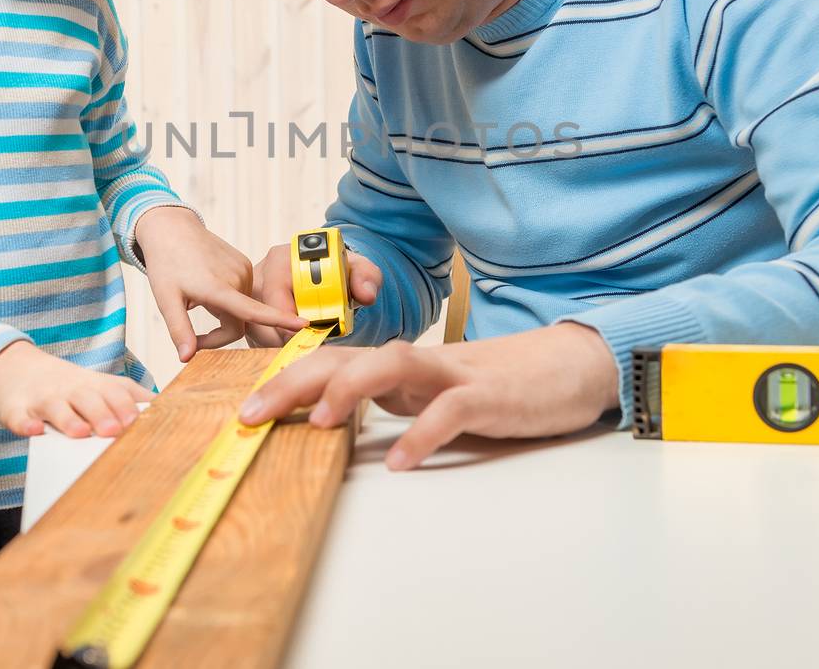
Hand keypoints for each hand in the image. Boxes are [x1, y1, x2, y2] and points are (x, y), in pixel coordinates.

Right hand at [0, 340, 153, 437]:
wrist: (18, 370)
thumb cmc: (70, 387)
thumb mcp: (101, 388)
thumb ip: (130, 400)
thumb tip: (167, 414)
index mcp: (96, 386)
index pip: (119, 392)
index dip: (132, 405)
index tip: (148, 420)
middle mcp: (72, 389)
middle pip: (90, 399)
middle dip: (104, 413)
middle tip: (117, 430)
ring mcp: (44, 398)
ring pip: (57, 408)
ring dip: (69, 420)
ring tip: (80, 433)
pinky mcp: (17, 409)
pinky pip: (20, 417)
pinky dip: (26, 424)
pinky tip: (34, 431)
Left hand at [136, 207, 305, 359]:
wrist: (173, 229)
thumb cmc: (166, 264)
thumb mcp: (166, 300)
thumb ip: (179, 330)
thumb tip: (186, 358)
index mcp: (218, 288)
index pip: (252, 311)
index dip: (278, 320)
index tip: (302, 325)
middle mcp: (236, 278)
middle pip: (239, 322)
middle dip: (218, 334)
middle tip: (192, 337)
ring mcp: (243, 269)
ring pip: (242, 309)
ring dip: (223, 314)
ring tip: (199, 299)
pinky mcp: (245, 264)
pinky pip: (242, 294)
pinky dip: (229, 299)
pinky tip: (209, 286)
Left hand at [237, 323, 620, 469]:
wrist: (571, 365)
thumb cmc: (500, 383)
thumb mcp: (435, 393)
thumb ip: (394, 399)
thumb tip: (345, 419)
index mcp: (401, 368)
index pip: (333, 363)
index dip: (286, 381)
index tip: (246, 410)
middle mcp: (418, 364)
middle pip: (347, 357)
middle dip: (295, 382)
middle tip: (254, 415)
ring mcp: (453, 375)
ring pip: (393, 364)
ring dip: (352, 390)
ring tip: (321, 422)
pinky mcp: (489, 396)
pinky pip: (450, 410)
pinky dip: (422, 433)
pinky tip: (399, 460)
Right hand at [244, 240, 383, 347]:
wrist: (329, 278)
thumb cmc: (340, 272)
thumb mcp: (358, 270)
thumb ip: (367, 277)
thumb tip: (365, 295)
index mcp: (281, 259)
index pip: (275, 292)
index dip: (289, 315)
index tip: (310, 328)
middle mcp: (261, 275)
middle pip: (261, 315)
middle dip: (287, 335)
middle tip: (312, 342)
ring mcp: (252, 297)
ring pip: (258, 330)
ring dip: (283, 342)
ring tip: (309, 340)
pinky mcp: (252, 315)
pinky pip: (257, 338)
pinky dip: (277, 346)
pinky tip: (297, 342)